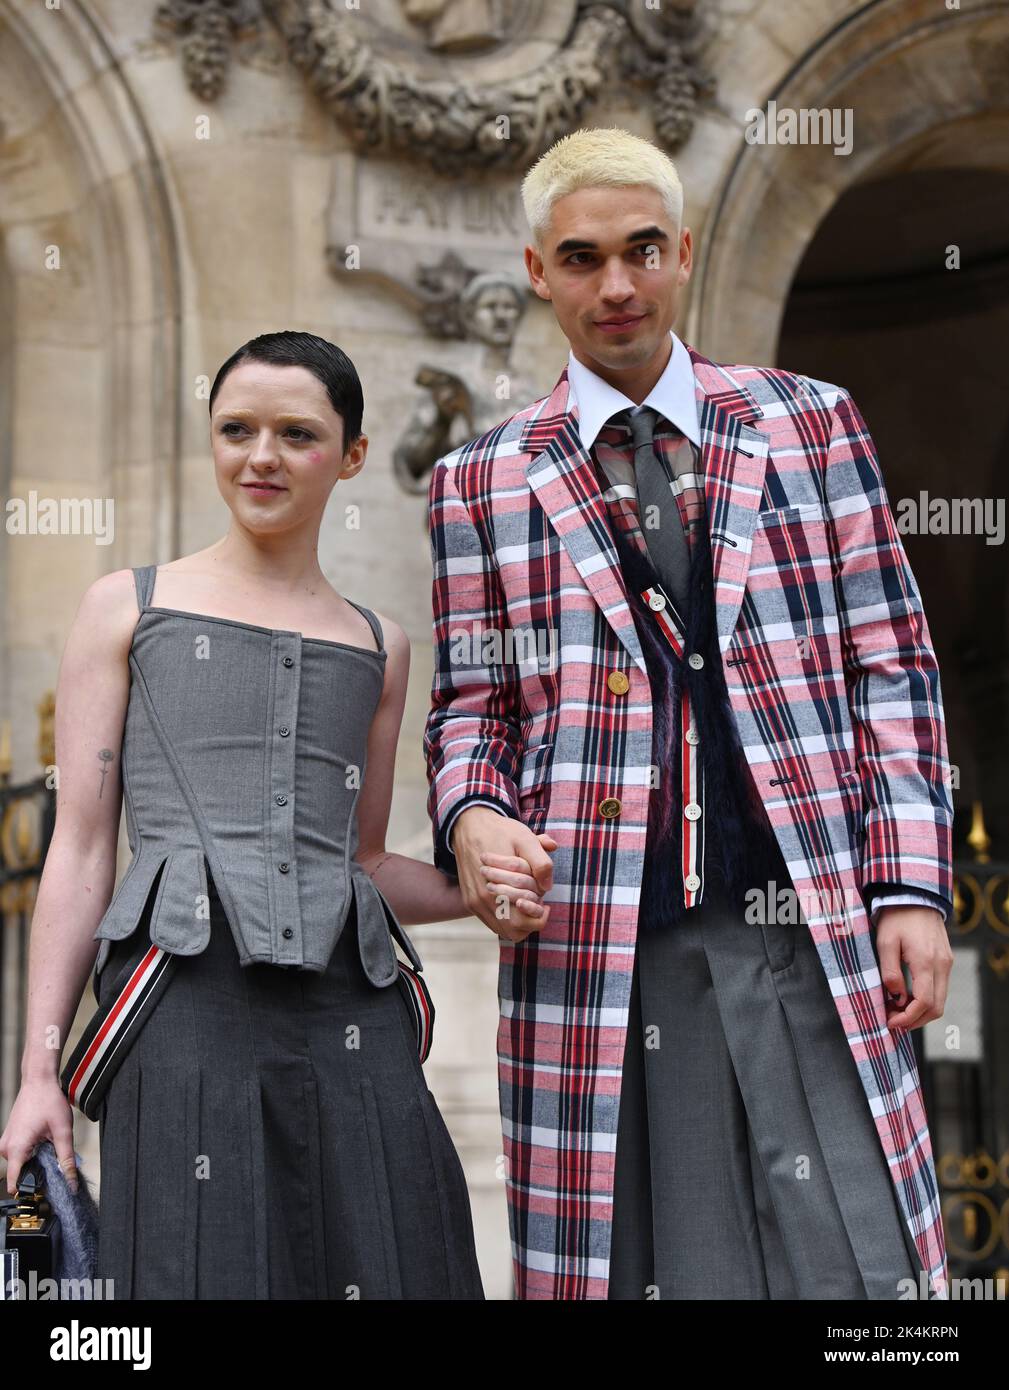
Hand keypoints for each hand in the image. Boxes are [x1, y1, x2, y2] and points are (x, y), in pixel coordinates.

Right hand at [0, 1079, 78, 1195]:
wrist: (39, 1081)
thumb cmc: (49, 1101)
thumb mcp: (63, 1132)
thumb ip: (67, 1159)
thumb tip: (71, 1182)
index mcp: (15, 1149)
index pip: (15, 1182)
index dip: (31, 1190)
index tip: (44, 1193)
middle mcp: (5, 1148)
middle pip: (22, 1172)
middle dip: (40, 1170)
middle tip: (54, 1154)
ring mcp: (5, 1142)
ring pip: (22, 1162)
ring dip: (37, 1158)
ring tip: (48, 1142)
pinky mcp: (9, 1138)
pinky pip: (20, 1153)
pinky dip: (33, 1150)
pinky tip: (43, 1138)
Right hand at [451, 806, 557, 942]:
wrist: (469, 825)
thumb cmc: (500, 832)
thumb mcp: (525, 839)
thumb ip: (541, 862)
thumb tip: (547, 887)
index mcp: (497, 886)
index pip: (522, 921)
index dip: (539, 916)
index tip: (545, 903)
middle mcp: (483, 898)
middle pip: (513, 931)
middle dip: (530, 921)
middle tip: (537, 903)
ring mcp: (474, 901)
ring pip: (501, 929)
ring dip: (517, 921)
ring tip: (525, 902)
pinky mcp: (470, 900)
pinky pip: (491, 921)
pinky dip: (505, 917)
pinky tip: (513, 900)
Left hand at [874, 905, 953, 1030]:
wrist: (915, 896)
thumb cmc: (897, 917)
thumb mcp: (885, 942)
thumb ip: (890, 971)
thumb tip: (896, 997)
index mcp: (926, 962)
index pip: (924, 1002)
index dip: (908, 1018)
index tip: (890, 1022)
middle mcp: (942, 965)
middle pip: (936, 1007)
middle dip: (915, 1020)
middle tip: (892, 1021)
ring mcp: (946, 963)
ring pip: (940, 1000)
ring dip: (920, 1011)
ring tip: (896, 1011)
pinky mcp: (945, 960)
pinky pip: (939, 988)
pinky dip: (925, 999)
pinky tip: (906, 998)